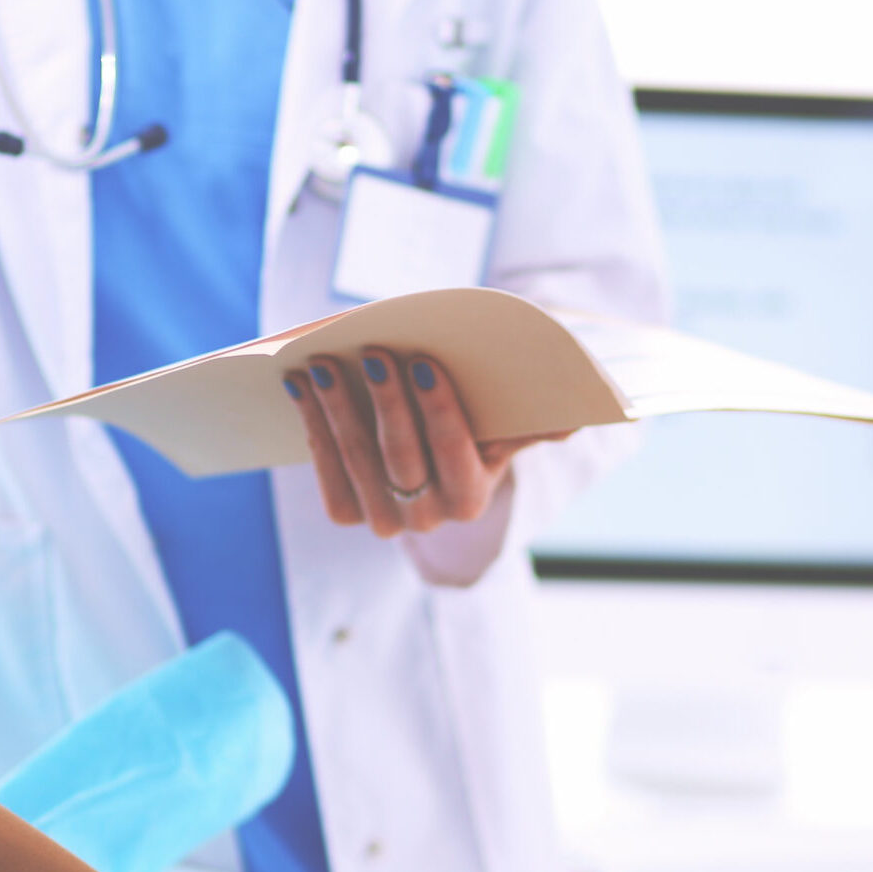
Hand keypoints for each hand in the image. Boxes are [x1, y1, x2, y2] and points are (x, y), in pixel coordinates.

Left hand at [285, 351, 567, 536]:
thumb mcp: (508, 424)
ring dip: (337, 409)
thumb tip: (572, 421)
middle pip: (401, 455)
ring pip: (357, 460)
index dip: (438, 406)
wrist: (431, 459)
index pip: (455, 451)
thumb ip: (535, 422)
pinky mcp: (347, 512)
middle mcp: (428, 521)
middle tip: (370, 351)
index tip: (423, 360)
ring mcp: (384, 520)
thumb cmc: (476, 425)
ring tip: (323, 363)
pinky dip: (312, 424)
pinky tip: (300, 387)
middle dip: (385, 399)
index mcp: (473, 500)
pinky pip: (325, 470)